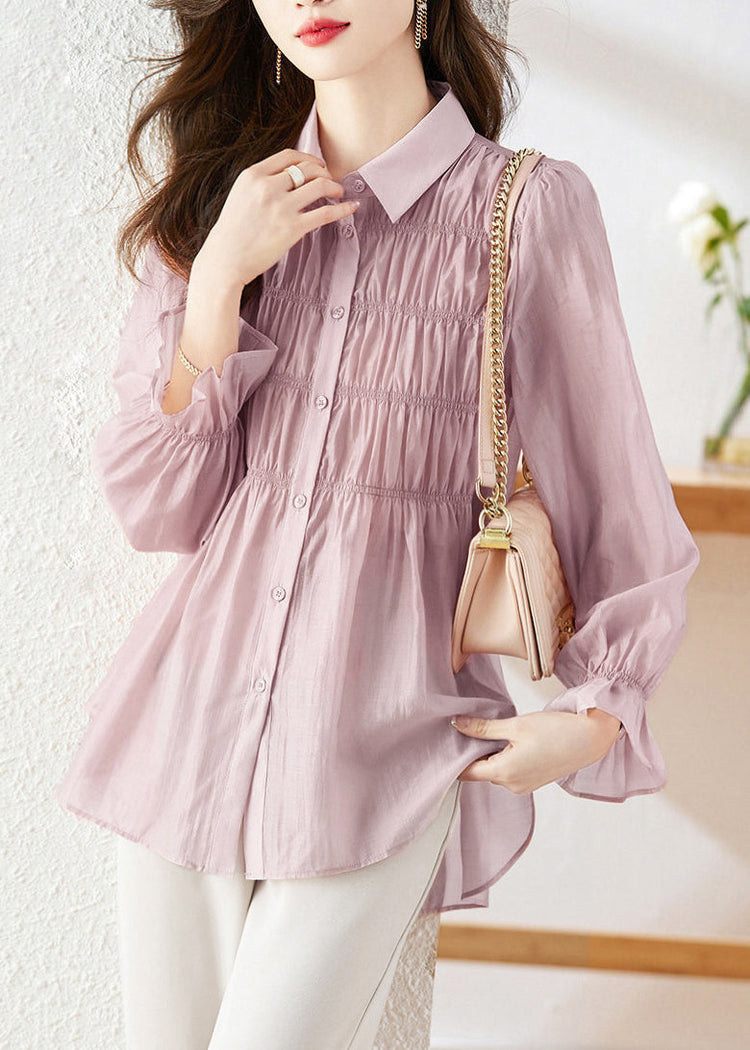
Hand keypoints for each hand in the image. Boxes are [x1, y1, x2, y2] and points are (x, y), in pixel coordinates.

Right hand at [196, 148, 358, 290]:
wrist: (225, 260)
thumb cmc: (233, 232)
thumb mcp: (241, 196)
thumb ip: (261, 183)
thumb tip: (288, 176)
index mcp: (253, 175)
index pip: (289, 156)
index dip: (309, 158)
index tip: (318, 166)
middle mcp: (268, 187)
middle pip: (307, 168)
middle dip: (324, 172)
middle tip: (330, 180)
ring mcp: (281, 208)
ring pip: (319, 186)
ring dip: (334, 187)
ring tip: (339, 192)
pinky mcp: (292, 229)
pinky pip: (326, 213)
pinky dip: (343, 208)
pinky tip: (352, 206)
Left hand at [451, 708, 621, 793]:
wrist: (591, 737)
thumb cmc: (557, 731)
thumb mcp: (515, 725)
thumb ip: (483, 728)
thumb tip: (457, 725)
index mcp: (505, 773)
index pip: (466, 772)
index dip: (455, 757)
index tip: (449, 740)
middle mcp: (512, 785)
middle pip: (480, 771)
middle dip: (473, 752)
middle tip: (470, 728)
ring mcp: (523, 785)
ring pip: (494, 771)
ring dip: (490, 754)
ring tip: (494, 731)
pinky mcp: (533, 781)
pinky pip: (509, 772)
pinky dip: (504, 758)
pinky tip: (510, 740)